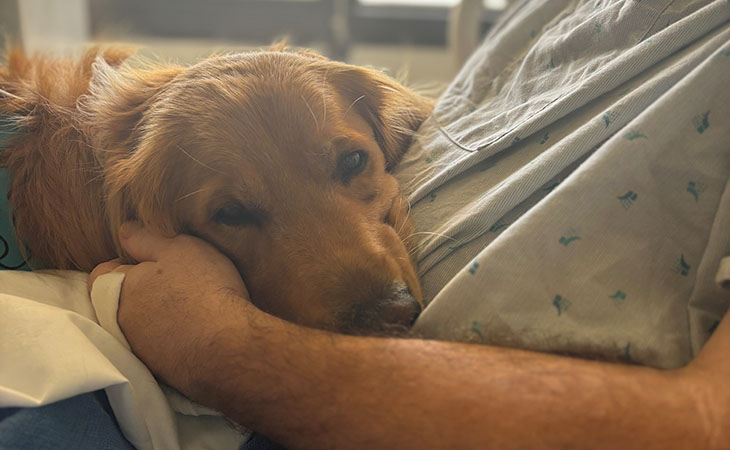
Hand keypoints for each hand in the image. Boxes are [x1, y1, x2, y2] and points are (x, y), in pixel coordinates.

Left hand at [89, 222, 252, 392]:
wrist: (228, 346)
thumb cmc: (203, 289)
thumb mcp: (178, 248)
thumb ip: (145, 238)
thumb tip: (123, 231)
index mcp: (117, 289)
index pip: (101, 273)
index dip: (124, 264)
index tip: (152, 262)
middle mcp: (118, 322)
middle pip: (119, 300)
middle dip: (139, 291)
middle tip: (172, 283)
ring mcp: (137, 349)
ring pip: (139, 324)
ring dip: (155, 315)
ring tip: (187, 307)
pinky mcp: (158, 370)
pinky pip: (157, 346)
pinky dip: (169, 336)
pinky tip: (194, 330)